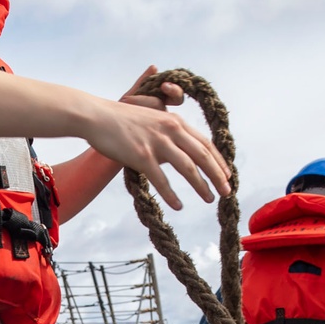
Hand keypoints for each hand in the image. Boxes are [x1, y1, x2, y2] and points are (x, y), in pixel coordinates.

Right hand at [82, 66, 230, 208]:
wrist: (97, 117)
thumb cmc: (121, 119)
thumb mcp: (151, 118)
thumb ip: (168, 129)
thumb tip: (181, 144)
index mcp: (174, 121)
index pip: (205, 142)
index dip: (219, 161)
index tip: (227, 175)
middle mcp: (170, 130)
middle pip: (202, 156)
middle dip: (217, 176)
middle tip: (227, 192)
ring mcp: (157, 143)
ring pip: (188, 168)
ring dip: (201, 186)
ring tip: (210, 199)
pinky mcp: (142, 156)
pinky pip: (161, 180)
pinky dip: (171, 195)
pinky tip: (178, 206)